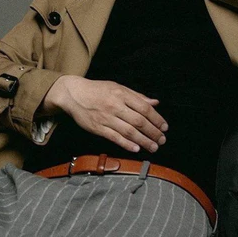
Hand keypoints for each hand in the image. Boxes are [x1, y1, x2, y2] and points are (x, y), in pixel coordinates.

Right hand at [42, 75, 167, 153]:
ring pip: (129, 132)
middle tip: (162, 140)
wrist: (73, 94)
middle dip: (153, 132)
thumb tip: (155, 102)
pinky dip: (127, 144)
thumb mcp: (118, 87)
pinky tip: (136, 149)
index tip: (164, 127)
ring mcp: (106, 118)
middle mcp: (115, 106)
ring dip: (143, 141)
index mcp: (122, 94)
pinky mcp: (98, 128)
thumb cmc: (97, 90)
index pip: (144, 108)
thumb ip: (137, 96)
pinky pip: (115, 137)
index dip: (157, 119)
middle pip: (139, 121)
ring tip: (153, 147)